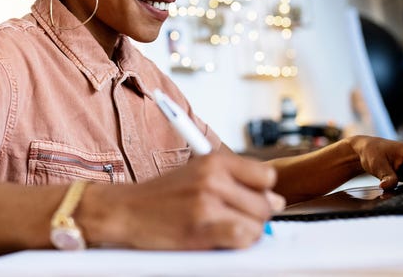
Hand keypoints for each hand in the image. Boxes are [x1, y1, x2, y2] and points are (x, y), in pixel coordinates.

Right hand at [85, 152, 283, 249]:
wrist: (126, 210)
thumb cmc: (162, 195)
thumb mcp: (198, 173)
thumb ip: (235, 181)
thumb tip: (277, 201)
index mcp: (214, 160)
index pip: (266, 176)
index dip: (262, 192)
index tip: (251, 199)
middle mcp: (213, 178)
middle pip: (265, 203)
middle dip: (256, 216)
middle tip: (233, 219)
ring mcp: (207, 203)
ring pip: (257, 225)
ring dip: (247, 233)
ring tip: (224, 229)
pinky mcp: (201, 228)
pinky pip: (242, 239)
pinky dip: (239, 243)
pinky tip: (222, 239)